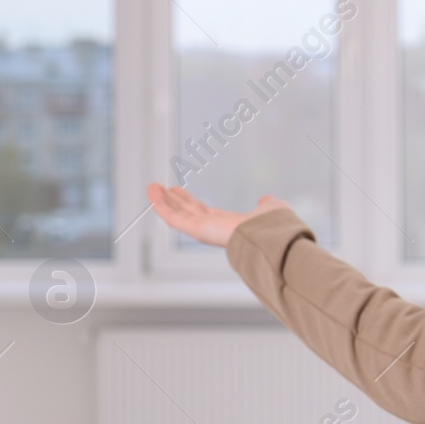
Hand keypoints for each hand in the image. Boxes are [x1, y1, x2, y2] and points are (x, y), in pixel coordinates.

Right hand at [145, 183, 289, 247]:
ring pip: (177, 213)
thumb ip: (264, 204)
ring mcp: (203, 230)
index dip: (189, 202)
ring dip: (163, 200)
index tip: (178, 191)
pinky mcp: (196, 229)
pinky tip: (152, 194)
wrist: (270, 237)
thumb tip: (265, 199)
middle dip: (173, 200)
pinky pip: (174, 217)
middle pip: (187, 212)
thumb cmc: (273, 226)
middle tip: (160, 188)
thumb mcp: (269, 208)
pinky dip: (161, 205)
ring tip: (151, 187)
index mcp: (228, 223)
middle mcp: (213, 228)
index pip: (203, 212)